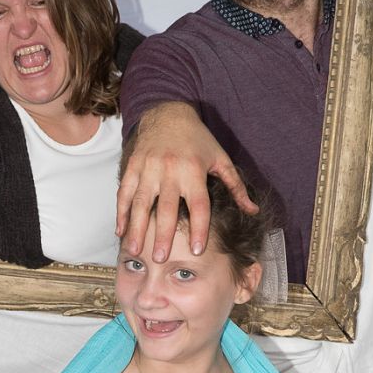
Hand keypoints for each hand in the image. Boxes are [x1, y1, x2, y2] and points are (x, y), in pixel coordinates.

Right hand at [116, 102, 256, 261]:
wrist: (168, 114)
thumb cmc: (198, 140)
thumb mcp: (220, 159)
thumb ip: (236, 187)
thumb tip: (253, 210)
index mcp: (193, 170)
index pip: (198, 205)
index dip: (198, 228)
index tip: (195, 250)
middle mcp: (169, 170)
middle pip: (166, 208)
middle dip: (162, 235)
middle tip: (160, 259)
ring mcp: (148, 168)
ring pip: (140, 203)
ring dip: (136, 228)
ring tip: (135, 250)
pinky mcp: (132, 166)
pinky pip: (124, 192)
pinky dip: (121, 212)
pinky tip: (120, 230)